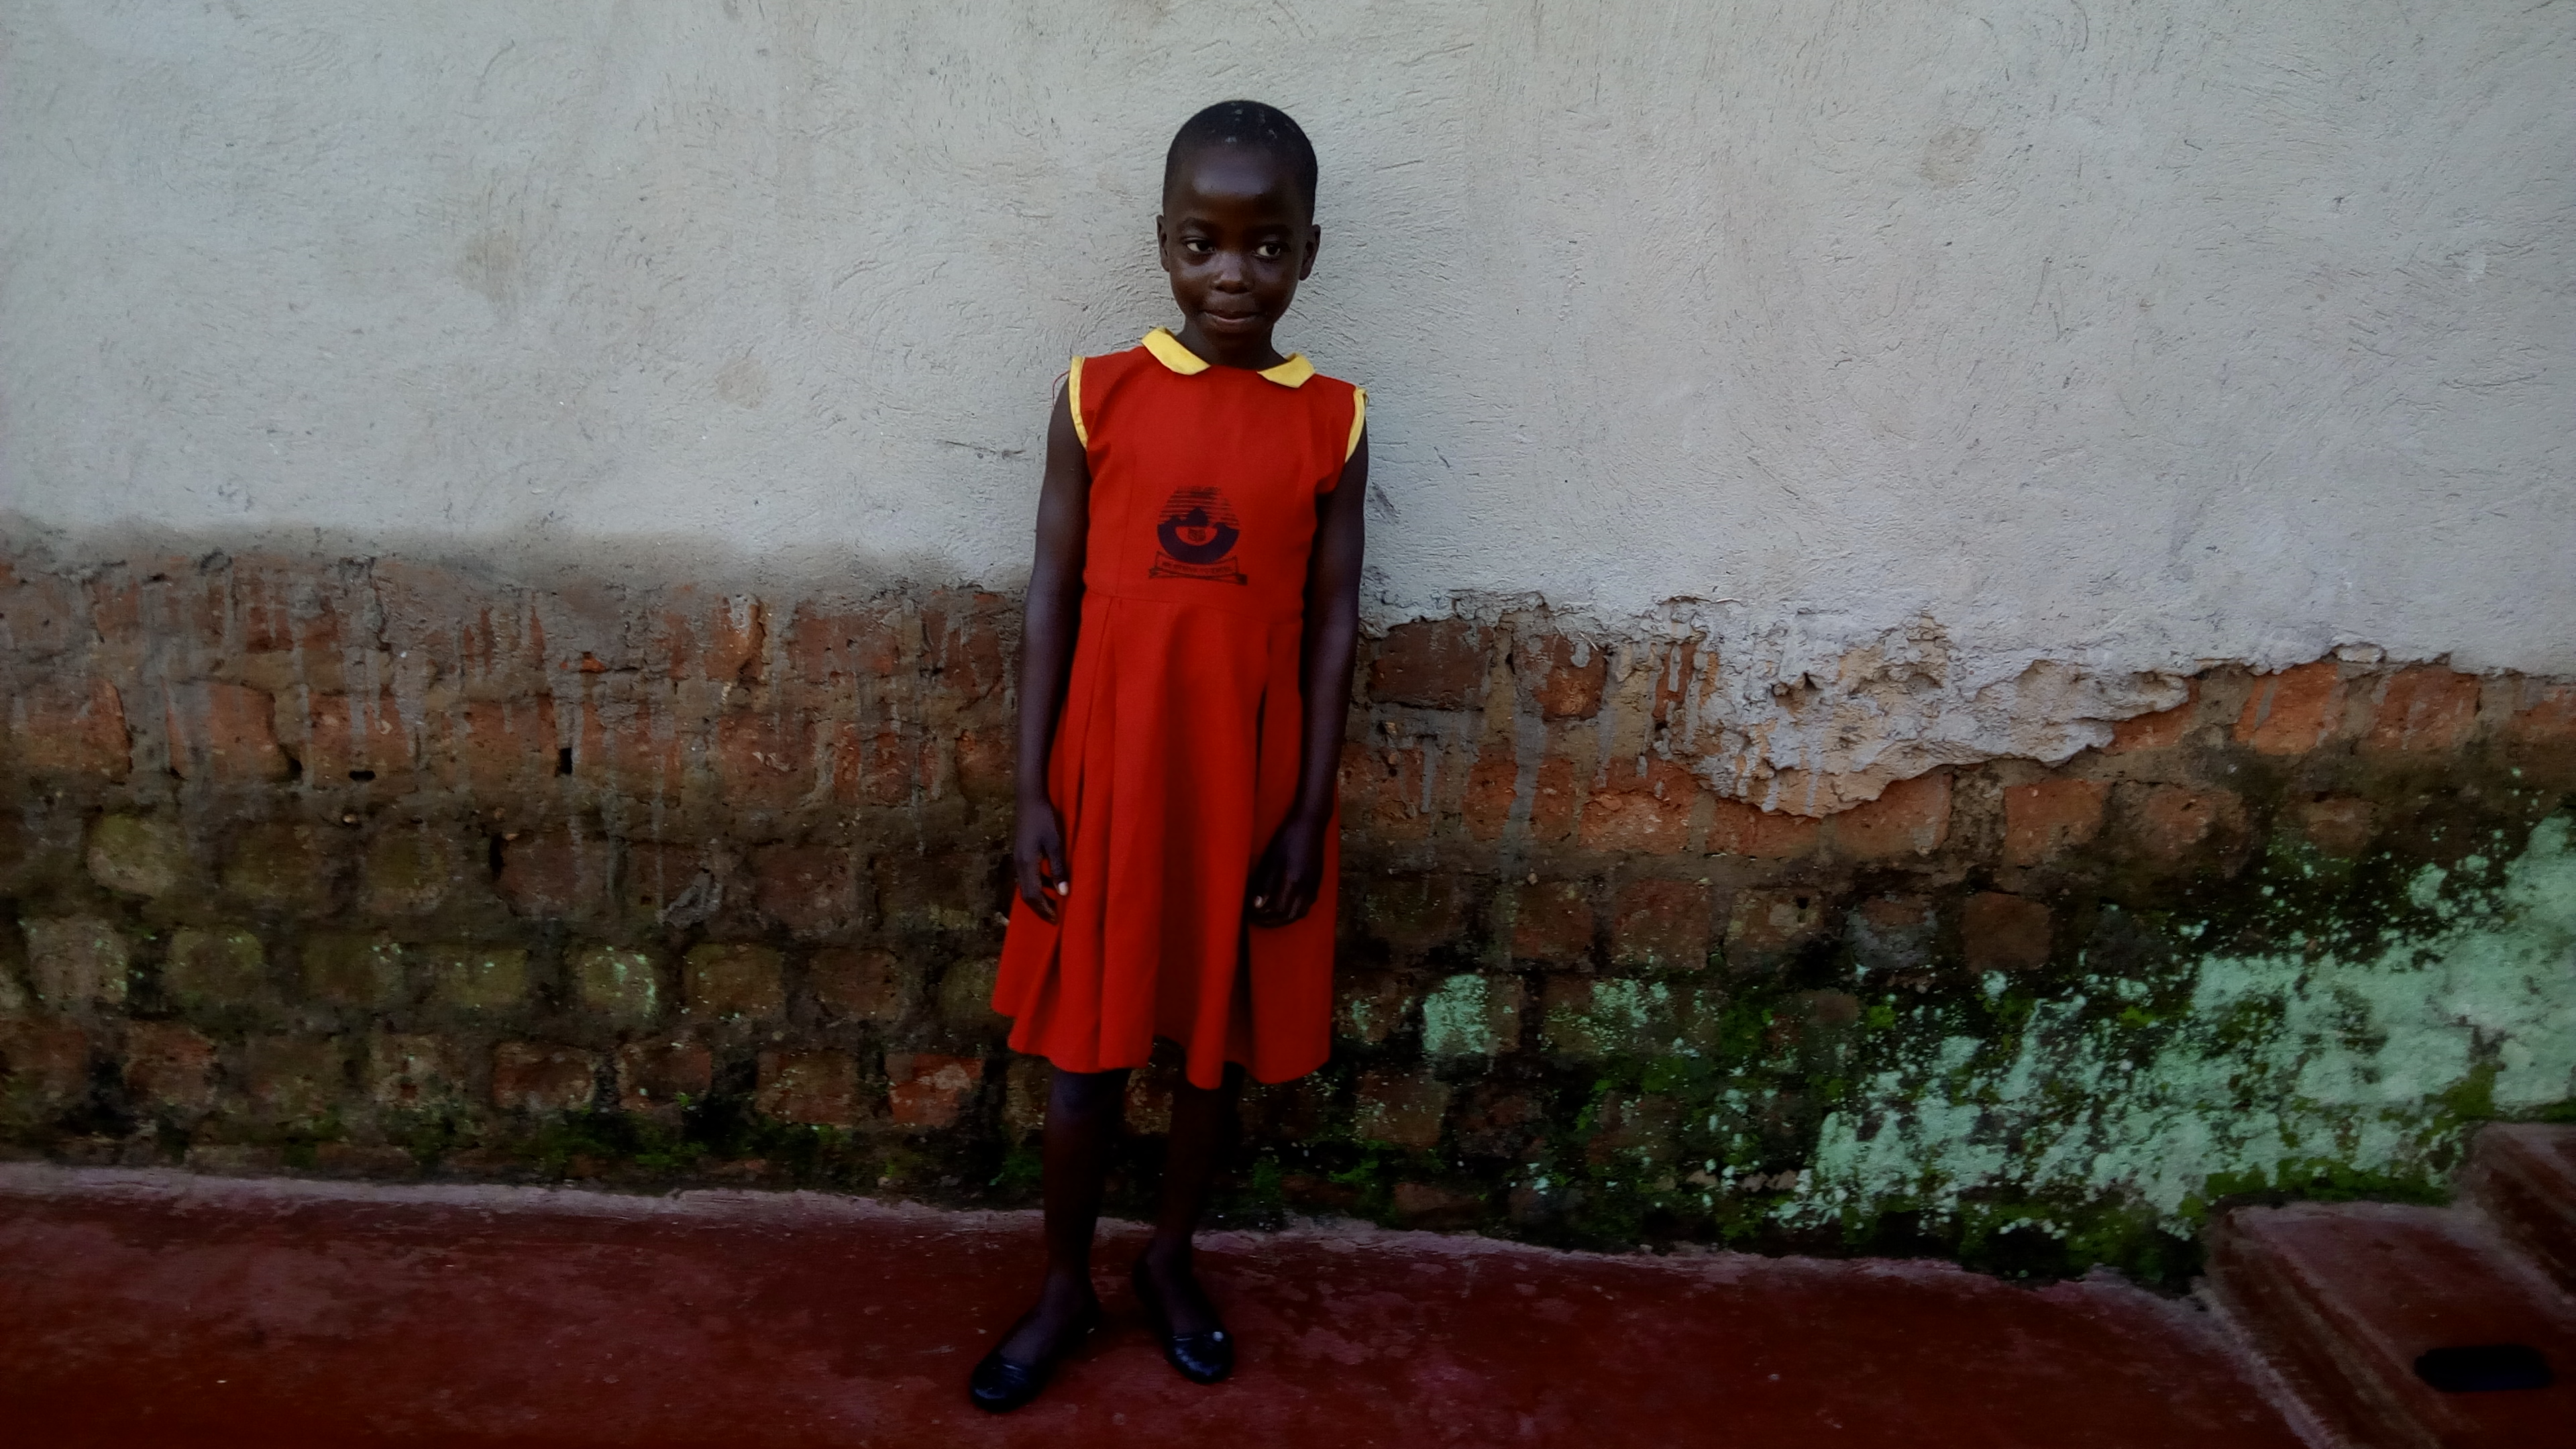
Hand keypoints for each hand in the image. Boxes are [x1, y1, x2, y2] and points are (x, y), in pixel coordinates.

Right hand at [1014, 797, 1070, 922]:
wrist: (1030, 799)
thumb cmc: (1045, 819)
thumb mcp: (1056, 844)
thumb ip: (1059, 868)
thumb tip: (1064, 893)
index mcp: (1027, 864)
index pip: (1033, 895)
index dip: (1044, 910)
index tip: (1056, 920)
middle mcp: (1019, 865)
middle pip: (1027, 895)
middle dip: (1040, 908)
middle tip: (1055, 917)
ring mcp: (1018, 859)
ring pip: (1026, 886)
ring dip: (1039, 898)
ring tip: (1055, 904)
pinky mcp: (1021, 854)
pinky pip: (1027, 877)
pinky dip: (1038, 885)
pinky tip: (1051, 883)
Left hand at [1246, 812, 1326, 927]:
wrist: (1310, 824)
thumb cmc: (1286, 838)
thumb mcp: (1270, 859)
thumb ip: (1265, 884)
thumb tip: (1257, 906)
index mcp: (1293, 880)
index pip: (1277, 910)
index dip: (1262, 916)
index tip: (1249, 913)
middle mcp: (1306, 887)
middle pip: (1289, 916)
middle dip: (1271, 922)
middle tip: (1256, 919)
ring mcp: (1314, 885)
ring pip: (1300, 913)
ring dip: (1284, 919)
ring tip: (1269, 916)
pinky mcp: (1317, 881)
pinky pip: (1307, 904)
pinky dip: (1295, 911)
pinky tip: (1285, 906)